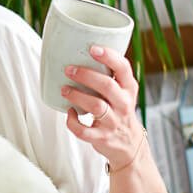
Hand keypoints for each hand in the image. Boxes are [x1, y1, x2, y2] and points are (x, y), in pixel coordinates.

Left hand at [61, 45, 144, 171]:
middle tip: (68, 69)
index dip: (109, 56)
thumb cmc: (119, 110)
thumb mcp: (123, 92)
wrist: (129, 144)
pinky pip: (84, 130)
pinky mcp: (102, 137)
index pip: (123, 68)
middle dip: (86, 75)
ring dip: (76, 96)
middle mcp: (124, 104)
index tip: (93, 48)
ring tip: (63, 89)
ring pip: (96, 106)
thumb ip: (110, 76)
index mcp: (129, 88)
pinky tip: (68, 112)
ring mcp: (114, 122)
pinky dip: (73, 122)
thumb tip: (80, 52)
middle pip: (107, 86)